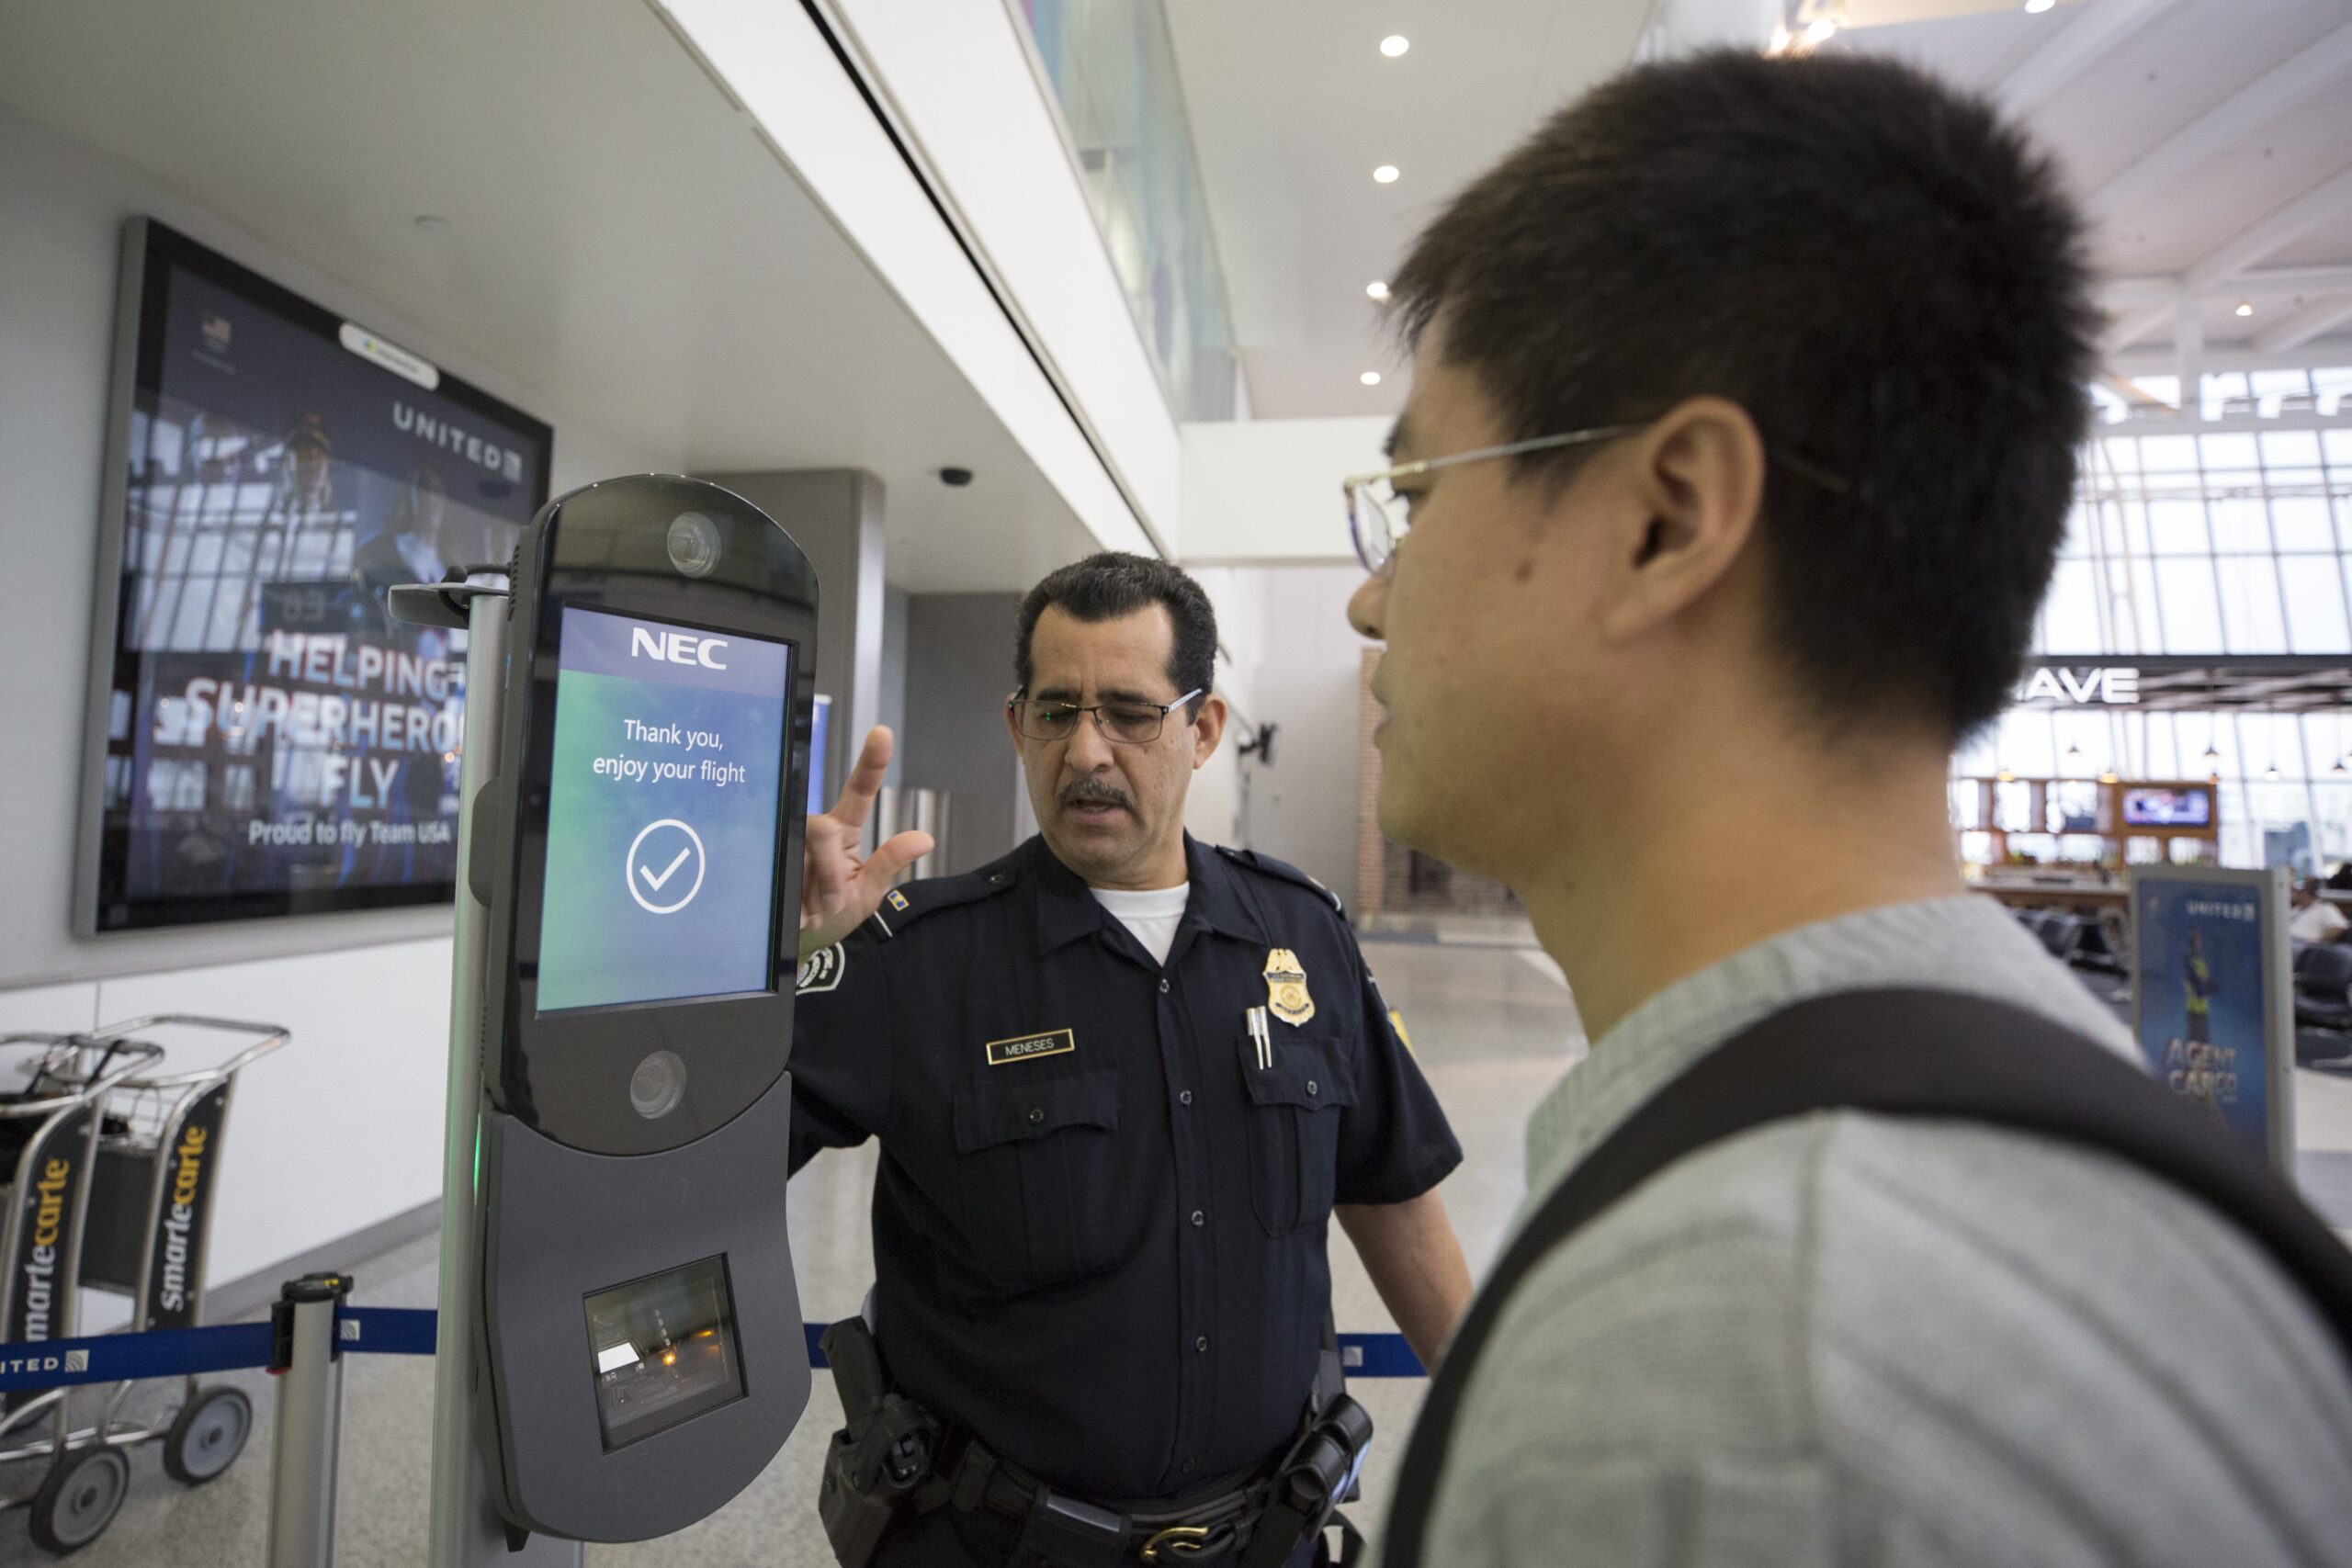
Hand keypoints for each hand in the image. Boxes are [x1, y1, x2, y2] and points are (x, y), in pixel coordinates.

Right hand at [799, 726, 933, 960]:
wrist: (796, 944)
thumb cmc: (833, 915)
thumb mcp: (867, 894)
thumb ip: (889, 864)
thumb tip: (925, 838)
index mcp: (843, 832)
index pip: (859, 791)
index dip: (871, 762)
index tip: (882, 733)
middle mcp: (814, 830)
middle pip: (825, 827)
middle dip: (831, 868)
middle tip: (833, 903)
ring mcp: (787, 842)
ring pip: (804, 846)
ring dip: (815, 885)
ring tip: (814, 910)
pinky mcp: (765, 858)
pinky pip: (779, 866)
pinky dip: (795, 895)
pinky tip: (796, 910)